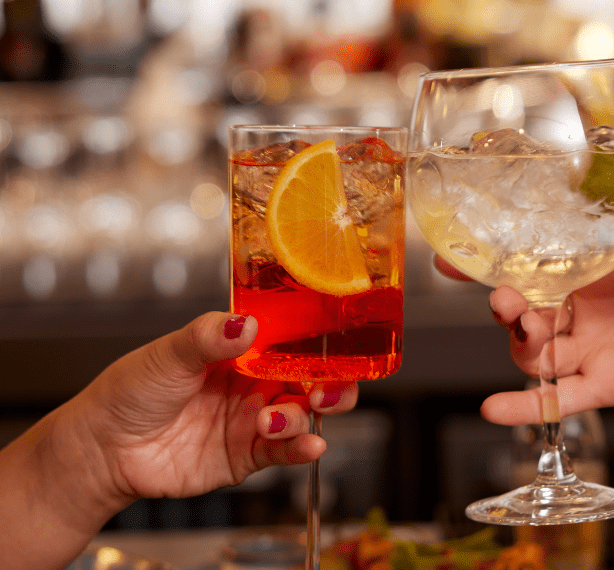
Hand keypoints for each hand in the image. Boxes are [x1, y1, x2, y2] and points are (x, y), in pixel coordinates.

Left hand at [59, 311, 356, 503]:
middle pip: (311, 380)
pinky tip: (307, 445)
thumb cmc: (129, 393)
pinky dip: (300, 448)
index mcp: (241, 351)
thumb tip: (246, 324)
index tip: (334, 345)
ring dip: (305, 416)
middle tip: (327, 389)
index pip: (293, 342)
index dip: (319, 344)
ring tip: (277, 419)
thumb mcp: (168, 354)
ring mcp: (252, 421)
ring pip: (302, 415)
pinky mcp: (246, 455)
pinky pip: (284, 451)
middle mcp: (254, 384)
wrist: (103, 449)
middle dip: (331, 384)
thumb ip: (209, 337)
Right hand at [471, 233, 613, 435]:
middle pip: (530, 308)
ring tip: (524, 333)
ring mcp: (596, 350)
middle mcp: (591, 310)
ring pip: (538, 352)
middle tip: (504, 299)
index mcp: (605, 271)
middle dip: (508, 304)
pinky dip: (529, 406)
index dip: (500, 257)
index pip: (543, 260)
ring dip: (520, 345)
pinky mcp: (609, 386)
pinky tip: (495, 409)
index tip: (457, 254)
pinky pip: (562, 399)